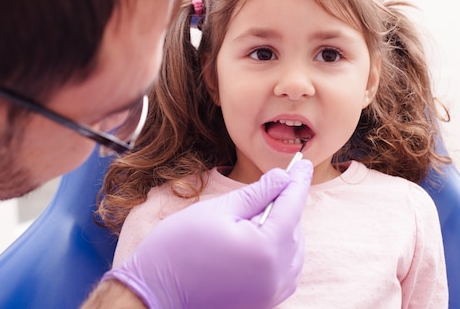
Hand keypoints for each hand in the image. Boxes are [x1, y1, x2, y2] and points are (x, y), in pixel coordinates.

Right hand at [102, 159, 313, 308]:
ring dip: (281, 228)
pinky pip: (284, 270)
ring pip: (292, 249)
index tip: (305, 163)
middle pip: (294, 228)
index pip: (292, 205)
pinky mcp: (264, 302)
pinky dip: (277, 250)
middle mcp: (276, 275)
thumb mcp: (219, 210)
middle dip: (283, 205)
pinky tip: (255, 239)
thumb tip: (282, 178)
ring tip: (252, 217)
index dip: (298, 181)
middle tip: (267, 187)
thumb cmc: (179, 248)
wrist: (154, 293)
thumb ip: (257, 193)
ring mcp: (272, 293)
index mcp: (266, 249)